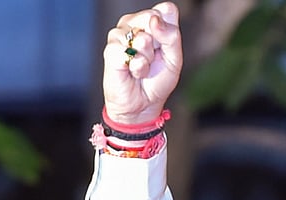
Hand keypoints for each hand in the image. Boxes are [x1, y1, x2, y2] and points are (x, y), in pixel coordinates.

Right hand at [102, 2, 181, 124]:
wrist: (143, 104)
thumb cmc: (157, 80)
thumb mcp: (175, 59)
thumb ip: (171, 36)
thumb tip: (154, 20)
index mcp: (152, 22)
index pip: (166, 10)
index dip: (169, 29)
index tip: (165, 46)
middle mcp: (134, 23)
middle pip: (152, 17)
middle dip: (159, 45)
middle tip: (153, 59)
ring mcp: (119, 35)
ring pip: (142, 38)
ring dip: (148, 59)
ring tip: (143, 68)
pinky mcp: (110, 50)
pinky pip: (129, 53)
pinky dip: (137, 68)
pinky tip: (133, 72)